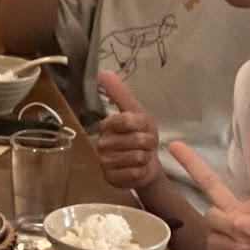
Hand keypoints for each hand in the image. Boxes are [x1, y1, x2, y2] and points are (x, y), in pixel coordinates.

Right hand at [94, 71, 163, 191]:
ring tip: (140, 157)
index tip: (144, 128)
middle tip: (145, 145)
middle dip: (148, 143)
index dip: (143, 125)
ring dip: (145, 158)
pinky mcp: (110, 178)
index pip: (127, 120)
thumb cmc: (141, 136)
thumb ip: (120, 94)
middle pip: (135, 140)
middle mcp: (101, 142)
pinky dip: (141, 172)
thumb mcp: (137, 113)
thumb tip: (103, 71)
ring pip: (136, 157)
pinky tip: (137, 170)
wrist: (145, 164)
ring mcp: (104, 161)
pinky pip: (134, 173)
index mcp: (107, 124)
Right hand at [171, 128, 249, 249]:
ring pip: (214, 211)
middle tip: (172, 144)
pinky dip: (226, 239)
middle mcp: (243, 216)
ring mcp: (227, 235)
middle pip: (214, 184)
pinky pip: (213, 234)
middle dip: (194, 164)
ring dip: (230, 221)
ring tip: (248, 240)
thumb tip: (237, 219)